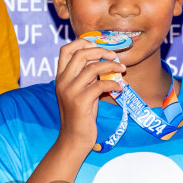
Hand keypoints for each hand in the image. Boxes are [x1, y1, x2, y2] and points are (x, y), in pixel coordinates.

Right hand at [53, 38, 122, 153]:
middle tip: (114, 56)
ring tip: (122, 70)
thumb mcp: (81, 92)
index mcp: (60, 77)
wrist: (73, 139)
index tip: (99, 46)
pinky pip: (100, 85)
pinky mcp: (80, 102)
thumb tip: (104, 61)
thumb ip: (87, 77)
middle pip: (81, 54)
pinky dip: (113, 84)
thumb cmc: (81, 115)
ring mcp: (70, 92)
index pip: (66, 50)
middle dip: (101, 51)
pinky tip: (119, 87)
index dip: (83, 43)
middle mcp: (62, 82)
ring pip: (92, 67)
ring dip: (111, 66)